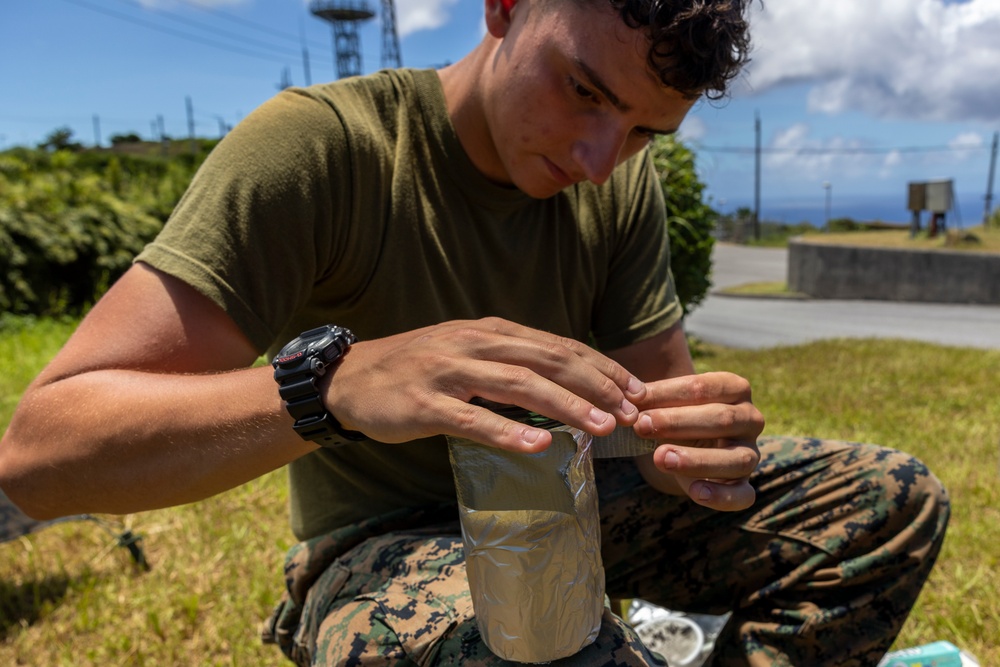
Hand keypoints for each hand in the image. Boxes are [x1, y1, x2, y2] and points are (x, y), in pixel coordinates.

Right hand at [325, 317, 646, 451]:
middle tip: (631, 410)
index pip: (556, 345)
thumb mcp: (467, 355)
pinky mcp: (424, 403)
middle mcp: (473, 343)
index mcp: (489, 332)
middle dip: (594, 384)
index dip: (599, 366)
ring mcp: (447, 370)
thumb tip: (563, 386)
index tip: (634, 389)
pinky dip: (507, 430)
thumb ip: (509, 364)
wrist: (348, 378)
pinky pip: (471, 417)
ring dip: (563, 405)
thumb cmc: (415, 371)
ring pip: (517, 383)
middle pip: (546, 360)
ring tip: (599, 426)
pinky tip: (537, 444)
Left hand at [632, 371, 763, 510]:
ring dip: (697, 459)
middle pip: (722, 418)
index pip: (705, 386)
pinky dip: (721, 496)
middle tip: (642, 426)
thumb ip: (650, 398)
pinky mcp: (745, 485)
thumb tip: (624, 398)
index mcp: (735, 389)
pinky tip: (695, 492)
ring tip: (660, 457)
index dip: (669, 393)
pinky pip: (742, 495)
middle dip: (678, 422)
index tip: (636, 400)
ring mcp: (751, 453)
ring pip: (736, 458)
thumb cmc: (673, 416)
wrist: (682, 447)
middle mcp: (750, 419)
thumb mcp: (664, 402)